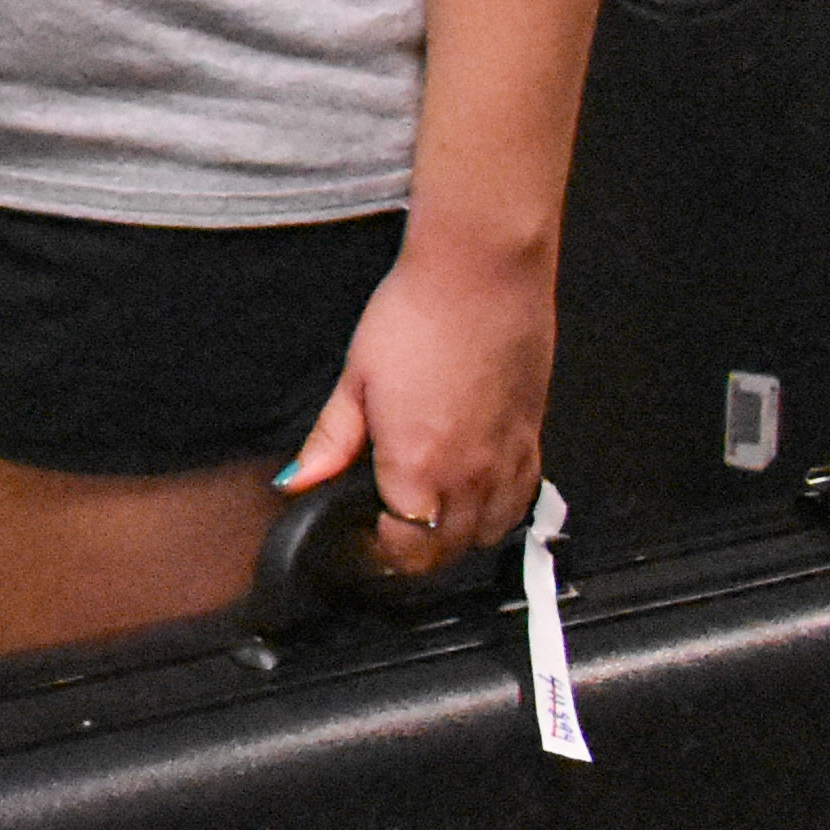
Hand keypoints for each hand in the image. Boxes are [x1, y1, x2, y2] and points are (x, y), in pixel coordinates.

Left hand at [277, 227, 553, 567]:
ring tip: (428, 518)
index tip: (361, 541)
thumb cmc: (420, 314)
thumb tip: (297, 479)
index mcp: (419, 465)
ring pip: (491, 535)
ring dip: (458, 539)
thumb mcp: (355, 379)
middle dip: (415, 556)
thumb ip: (330, 441)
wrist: (482, 273)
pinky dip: (499, 511)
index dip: (379, 555)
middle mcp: (470, 473)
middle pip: (448, 553)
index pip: (406, 550)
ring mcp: (508, 458)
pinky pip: (524, 500)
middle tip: (387, 533)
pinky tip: (474, 494)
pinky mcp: (533, 436)